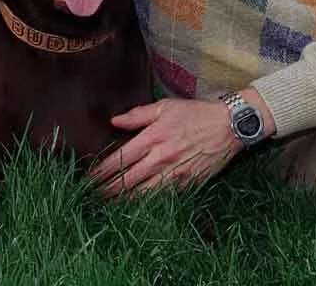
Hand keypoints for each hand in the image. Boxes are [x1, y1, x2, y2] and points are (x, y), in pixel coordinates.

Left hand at [89, 98, 239, 197]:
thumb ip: (138, 115)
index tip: (87, 179)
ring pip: (141, 194)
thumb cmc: (196, 114)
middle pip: (126, 181)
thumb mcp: (166, 107)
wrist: (228, 126)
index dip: (101, 172)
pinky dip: (146, 204)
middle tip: (90, 198)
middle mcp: (160, 158)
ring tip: (106, 206)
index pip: (119, 159)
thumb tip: (114, 121)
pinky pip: (161, 198)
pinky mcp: (186, 184)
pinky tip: (135, 208)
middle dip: (106, 191)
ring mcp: (173, 174)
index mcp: (152, 137)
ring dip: (122, 201)